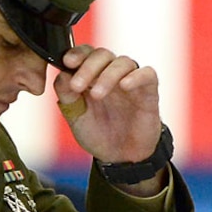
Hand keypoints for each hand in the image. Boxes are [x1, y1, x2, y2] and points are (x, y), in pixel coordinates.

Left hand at [55, 45, 164, 169]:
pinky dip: (136, 76)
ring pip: (123, 62)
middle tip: (77, 85)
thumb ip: (67, 96)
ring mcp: (131, 81)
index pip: (85, 54)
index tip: (67, 62)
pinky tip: (125, 85)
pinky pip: (148, 74)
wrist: (121, 157)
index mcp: (92, 76)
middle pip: (103, 55)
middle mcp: (111, 74)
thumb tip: (62, 75)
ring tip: (97, 94)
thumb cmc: (98, 134)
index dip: (76, 54)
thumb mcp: (76, 117)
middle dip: (88, 67)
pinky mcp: (149, 91)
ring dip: (108, 75)